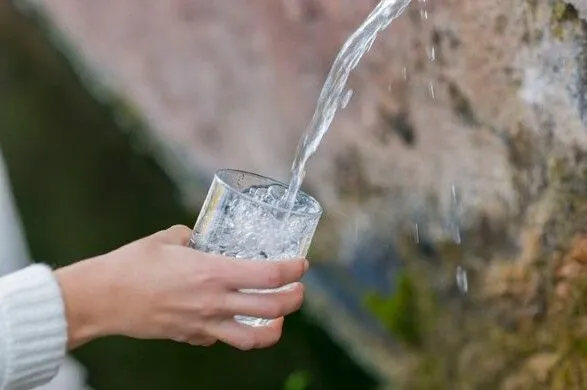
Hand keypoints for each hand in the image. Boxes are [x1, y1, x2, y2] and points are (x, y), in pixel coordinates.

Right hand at [55, 225, 307, 349]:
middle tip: (299, 290)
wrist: (102, 299)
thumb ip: (190, 237)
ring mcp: (203, 324)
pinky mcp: (191, 337)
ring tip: (280, 318)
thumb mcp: (166, 239)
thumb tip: (198, 238)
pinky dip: (235, 330)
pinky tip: (233, 318)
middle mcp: (214, 302)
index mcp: (213, 272)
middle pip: (272, 309)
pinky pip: (221, 338)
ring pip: (252, 338)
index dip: (292, 270)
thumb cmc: (132, 264)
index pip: (268, 276)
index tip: (301, 265)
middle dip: (295, 299)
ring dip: (275, 328)